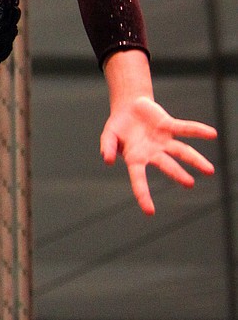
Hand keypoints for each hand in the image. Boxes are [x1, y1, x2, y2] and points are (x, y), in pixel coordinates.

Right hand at [100, 96, 215, 214]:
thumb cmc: (118, 127)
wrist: (129, 107)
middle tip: (190, 183)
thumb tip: (108, 160)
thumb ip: (108, 147)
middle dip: (178, 174)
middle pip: (168, 165)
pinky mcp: (169, 125)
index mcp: (136, 159)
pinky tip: (212, 134)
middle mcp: (153, 154)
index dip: (143, 195)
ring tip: (209, 171)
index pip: (139, 180)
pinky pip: (185, 128)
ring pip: (182, 151)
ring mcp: (163, 140)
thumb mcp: (108, 135)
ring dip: (195, 160)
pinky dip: (198, 130)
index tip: (150, 212)